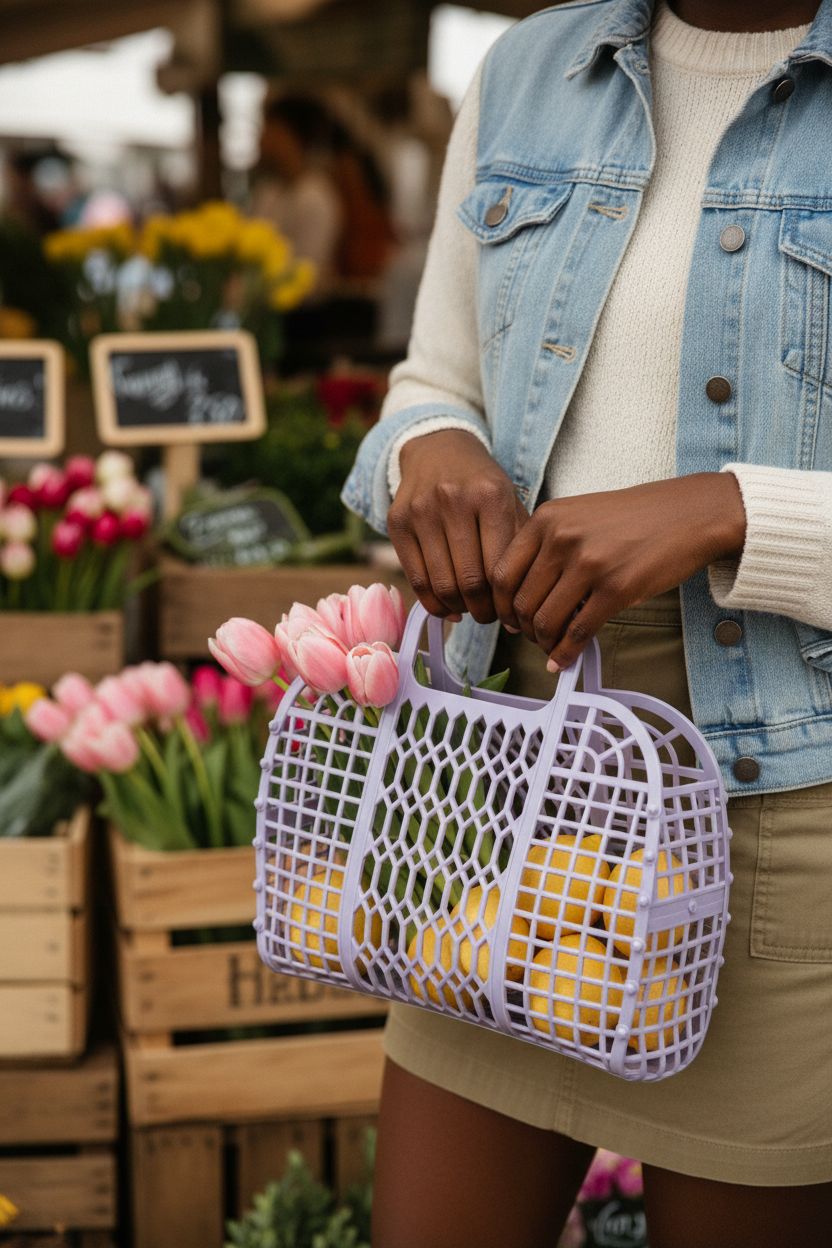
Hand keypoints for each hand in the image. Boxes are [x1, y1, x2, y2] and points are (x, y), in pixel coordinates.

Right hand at [388, 429, 528, 622]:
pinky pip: (415, 579)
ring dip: (458, 609)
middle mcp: (454, 499)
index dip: (505, 600)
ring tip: (468, 609)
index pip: (499, 567)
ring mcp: (421, 510)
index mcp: (491, 495)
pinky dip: (432, 603)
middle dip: (482, 610)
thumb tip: (517, 611)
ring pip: (441, 584)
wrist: (439, 449)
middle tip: (488, 615)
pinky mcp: (397, 521)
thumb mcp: (510, 505)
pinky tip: (446, 606)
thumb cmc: (483, 487)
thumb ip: (519, 551)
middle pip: (469, 581)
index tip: (509, 610)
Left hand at [491, 472, 746, 669]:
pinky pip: (578, 630)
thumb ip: (546, 549)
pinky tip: (565, 658)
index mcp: (546, 519)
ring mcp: (589, 563)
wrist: (688, 513)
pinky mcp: (616, 588)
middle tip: (534, 638)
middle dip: (524, 629)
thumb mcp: (578, 517)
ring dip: (544, 643)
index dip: (500, 606)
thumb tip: (519, 602)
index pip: (501, 574)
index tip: (509, 619)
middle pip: (520, 602)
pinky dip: (567, 652)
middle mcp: (562, 539)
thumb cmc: (634, 518)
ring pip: (546, 620)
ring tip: (551, 647)